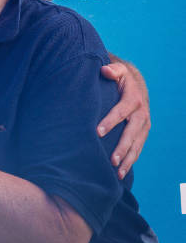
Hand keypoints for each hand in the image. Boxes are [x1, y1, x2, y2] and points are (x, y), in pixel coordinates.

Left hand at [98, 60, 149, 178]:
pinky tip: (120, 172)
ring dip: (127, 159)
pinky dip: (130, 160)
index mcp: (133, 99)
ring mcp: (143, 125)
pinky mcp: (142, 133)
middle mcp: (141, 114)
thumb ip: (112, 70)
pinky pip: (137, 148)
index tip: (98, 132)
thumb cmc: (120, 78)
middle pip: (131, 133)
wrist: (136, 84)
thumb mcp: (118, 70)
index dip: (110, 121)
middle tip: (111, 160)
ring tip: (117, 172)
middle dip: (122, 147)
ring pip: (137, 144)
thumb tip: (105, 70)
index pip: (121, 112)